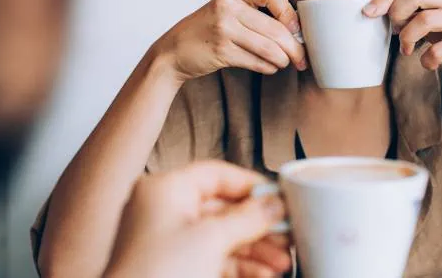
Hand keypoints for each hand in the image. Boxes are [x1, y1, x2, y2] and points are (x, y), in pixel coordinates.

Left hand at [105, 161, 291, 277]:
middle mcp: (163, 212)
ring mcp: (167, 242)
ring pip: (221, 237)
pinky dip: (239, 266)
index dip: (251, 185)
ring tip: (282, 261)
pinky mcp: (174, 268)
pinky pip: (213, 259)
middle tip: (286, 233)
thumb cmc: (154, 274)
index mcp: (164, 190)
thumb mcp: (211, 240)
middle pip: (223, 208)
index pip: (216, 174)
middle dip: (259, 225)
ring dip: (255, 250)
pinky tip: (263, 274)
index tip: (280, 198)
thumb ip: (248, 218)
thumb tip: (273, 204)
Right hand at [156, 0, 306, 83]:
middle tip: (302, 58)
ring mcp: (224, 30)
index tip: (295, 29)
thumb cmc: (207, 31)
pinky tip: (269, 67)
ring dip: (283, 60)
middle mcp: (228, 8)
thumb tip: (295, 30)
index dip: (289, 12)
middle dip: (294, 47)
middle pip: (276, 28)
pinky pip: (256, 61)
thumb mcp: (227, 11)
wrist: (173, 50)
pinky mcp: (221, 51)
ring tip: (285, 63)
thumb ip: (256, 14)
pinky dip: (268, 67)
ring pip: (269, 48)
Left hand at [363, 0, 441, 88]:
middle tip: (394, 32)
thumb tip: (374, 9)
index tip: (367, 13)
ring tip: (406, 50)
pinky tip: (428, 63)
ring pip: (425, 19)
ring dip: (407, 38)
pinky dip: (427, 59)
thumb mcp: (434, 18)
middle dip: (397, 14)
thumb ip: (412, 9)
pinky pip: (440, 49)